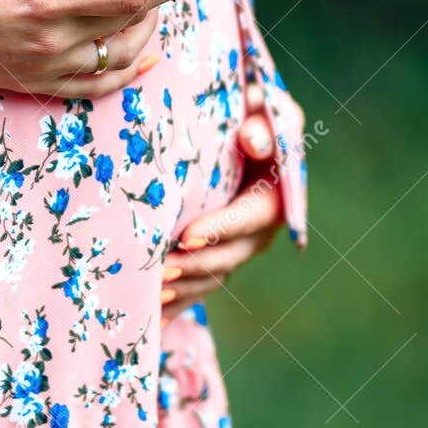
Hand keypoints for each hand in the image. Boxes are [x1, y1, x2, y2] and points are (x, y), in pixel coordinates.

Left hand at [163, 82, 285, 319]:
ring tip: (151, 296)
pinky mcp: (218, 255)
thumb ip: (264, 122)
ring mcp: (239, 247)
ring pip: (214, 277)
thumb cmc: (256, 114)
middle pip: (230, 257)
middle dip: (195, 268)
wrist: (245, 133)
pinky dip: (179, 303)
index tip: (187, 238)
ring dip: (184, 289)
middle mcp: (260, 230)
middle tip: (160, 273)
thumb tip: (250, 140)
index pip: (250, 218)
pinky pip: (200, 285)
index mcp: (276, 196)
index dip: (220, 230)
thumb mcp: (268, 109)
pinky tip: (153, 319)